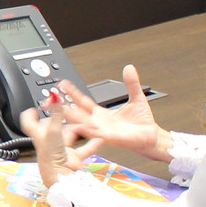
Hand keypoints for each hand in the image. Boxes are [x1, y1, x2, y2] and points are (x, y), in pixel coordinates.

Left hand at [17, 102, 90, 189]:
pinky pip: (83, 149)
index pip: (29, 123)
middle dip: (60, 119)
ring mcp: (60, 149)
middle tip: (65, 111)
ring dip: (76, 130)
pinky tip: (98, 138)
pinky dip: (91, 144)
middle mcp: (48, 142)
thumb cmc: (51, 156)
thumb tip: (54, 95)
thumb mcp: (54, 130)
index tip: (34, 108)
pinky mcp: (71, 157)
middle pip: (52, 127)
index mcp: (38, 135)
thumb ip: (56, 112)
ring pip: (68, 136)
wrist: (61, 176)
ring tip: (84, 122)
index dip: (29, 115)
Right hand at [58, 65, 172, 161]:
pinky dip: (90, 130)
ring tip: (62, 111)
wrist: (153, 137)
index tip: (63, 84)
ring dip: (74, 117)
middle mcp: (100, 123)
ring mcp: (104, 131)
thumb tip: (129, 68)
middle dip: (65, 106)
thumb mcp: (136, 98)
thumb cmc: (143, 122)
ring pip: (84, 123)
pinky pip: (98, 134)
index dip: (72, 93)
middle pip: (78, 113)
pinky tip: (82, 126)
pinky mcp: (112, 138)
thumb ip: (131, 83)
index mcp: (102, 114)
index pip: (83, 102)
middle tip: (52, 98)